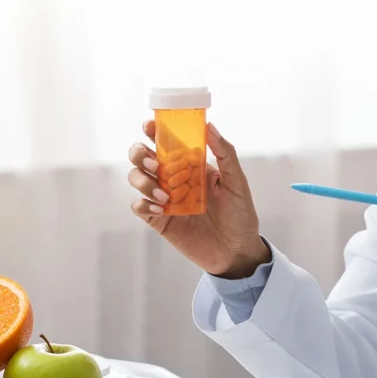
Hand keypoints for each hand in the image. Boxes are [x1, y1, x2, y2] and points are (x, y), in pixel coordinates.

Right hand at [127, 122, 269, 277]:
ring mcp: (163, 198)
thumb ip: (225, 153)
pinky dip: (143, 204)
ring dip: (143, 182)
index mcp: (190, 164)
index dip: (153, 131)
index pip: (166, 142)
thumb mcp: (237, 182)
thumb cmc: (240, 215)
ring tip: (165, 196)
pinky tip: (161, 209)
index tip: (149, 125)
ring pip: (136, 179)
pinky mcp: (159, 220)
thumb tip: (210, 126)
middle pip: (142, 157)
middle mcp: (173, 178)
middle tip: (155, 165)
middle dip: (140, 155)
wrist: (237, 252)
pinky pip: (139, 207)